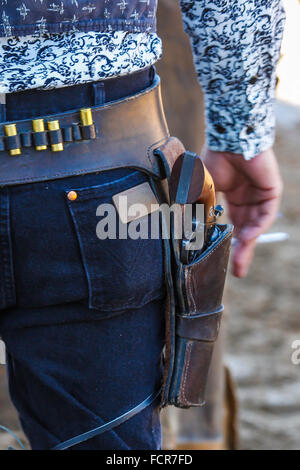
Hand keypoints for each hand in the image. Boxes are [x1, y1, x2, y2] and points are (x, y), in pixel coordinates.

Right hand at [201, 147, 282, 277]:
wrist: (229, 138)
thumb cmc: (215, 157)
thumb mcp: (202, 188)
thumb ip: (198, 206)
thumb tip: (185, 226)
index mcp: (232, 197)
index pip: (233, 224)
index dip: (228, 242)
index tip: (221, 259)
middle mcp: (247, 199)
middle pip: (246, 230)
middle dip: (240, 251)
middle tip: (236, 270)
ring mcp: (259, 196)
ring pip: (255, 226)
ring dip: (248, 244)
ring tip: (239, 262)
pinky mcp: (271, 191)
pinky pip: (265, 215)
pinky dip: (256, 228)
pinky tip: (246, 238)